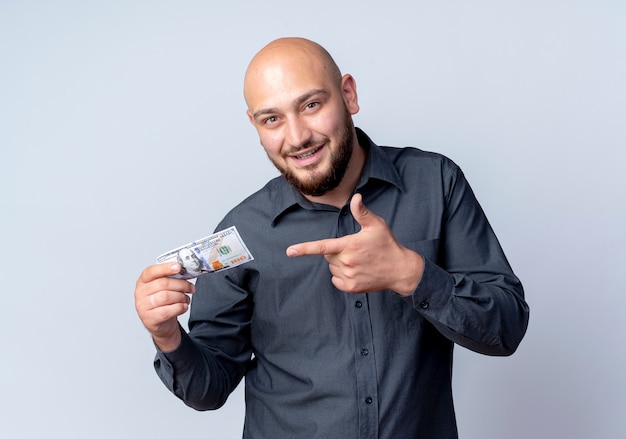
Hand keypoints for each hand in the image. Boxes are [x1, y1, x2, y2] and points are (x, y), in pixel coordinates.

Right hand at [134, 263, 194, 351]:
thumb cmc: (162, 302)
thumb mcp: (163, 288)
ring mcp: (143, 306)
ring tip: (186, 299)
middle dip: (181, 284)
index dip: (166, 268)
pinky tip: (183, 307)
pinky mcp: (149, 318)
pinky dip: (179, 307)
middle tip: (191, 288)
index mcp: (143, 281)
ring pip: (166, 296)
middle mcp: (140, 292)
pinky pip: (167, 311)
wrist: (161, 323)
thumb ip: (170, 278)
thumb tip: (184, 271)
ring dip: (181, 297)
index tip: (178, 267)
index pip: (151, 271)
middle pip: (163, 284)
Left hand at [286, 193, 423, 295]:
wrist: (400, 270)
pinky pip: (336, 280)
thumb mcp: (376, 225)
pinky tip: (356, 271)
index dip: (304, 249)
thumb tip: (356, 197)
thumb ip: (362, 212)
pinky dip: (341, 276)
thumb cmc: (387, 245)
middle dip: (336, 251)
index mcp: (350, 245)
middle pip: (328, 256)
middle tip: (354, 249)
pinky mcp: (351, 287)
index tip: (289, 251)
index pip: (322, 247)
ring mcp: (349, 276)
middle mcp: (347, 262)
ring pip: (332, 268)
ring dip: (340, 264)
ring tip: (358, 261)